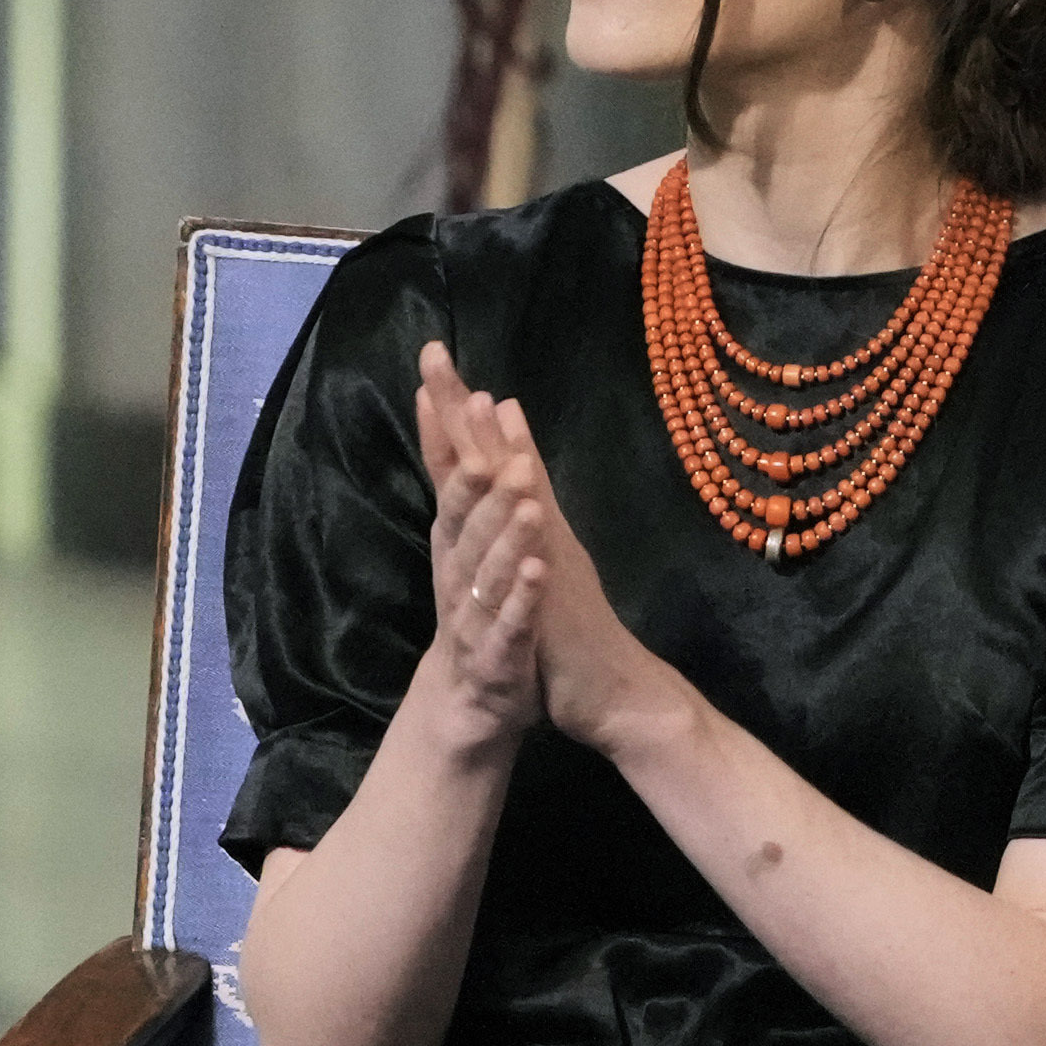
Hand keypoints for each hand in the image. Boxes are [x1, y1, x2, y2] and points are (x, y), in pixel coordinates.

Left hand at [413, 344, 680, 758]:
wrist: (614, 693)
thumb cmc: (565, 640)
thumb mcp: (529, 576)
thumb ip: (515, 534)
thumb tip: (498, 495)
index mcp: (523, 529)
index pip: (478, 465)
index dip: (453, 420)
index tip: (430, 370)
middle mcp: (539, 532)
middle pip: (495, 460)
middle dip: (464, 409)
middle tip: (436, 351)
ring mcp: (552, 560)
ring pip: (523, 498)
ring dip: (507, 452)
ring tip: (487, 404)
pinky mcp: (561, 601)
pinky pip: (543, 566)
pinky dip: (533, 533)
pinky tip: (529, 502)